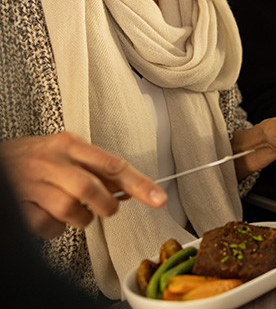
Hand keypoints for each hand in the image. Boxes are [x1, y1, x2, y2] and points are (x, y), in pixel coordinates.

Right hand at [0, 132, 166, 238]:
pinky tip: (52, 215)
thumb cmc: (39, 156)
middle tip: (106, 207)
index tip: (159, 198)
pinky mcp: (18, 206)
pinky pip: (48, 226)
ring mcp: (33, 183)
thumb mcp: (69, 150)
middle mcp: (52, 161)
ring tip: (74, 208)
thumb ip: (97, 167)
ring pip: (70, 210)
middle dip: (106, 205)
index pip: (112, 164)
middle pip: (91, 189)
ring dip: (81, 217)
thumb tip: (130, 188)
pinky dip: (57, 228)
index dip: (139, 183)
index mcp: (70, 144)